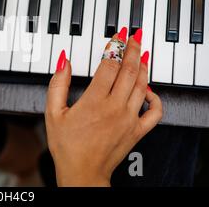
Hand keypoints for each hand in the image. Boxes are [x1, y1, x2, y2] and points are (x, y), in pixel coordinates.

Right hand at [45, 28, 162, 186]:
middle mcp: (115, 107)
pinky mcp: (137, 130)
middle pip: (130, 70)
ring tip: (142, 53)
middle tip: (134, 36)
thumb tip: (64, 62)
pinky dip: (155, 97)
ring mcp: (129, 119)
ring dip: (143, 66)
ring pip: (142, 85)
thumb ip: (58, 84)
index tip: (117, 36)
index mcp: (94, 101)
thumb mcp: (53, 112)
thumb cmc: (67, 145)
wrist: (82, 172)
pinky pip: (155, 111)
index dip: (115, 47)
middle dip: (133, 49)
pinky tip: (149, 88)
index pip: (110, 65)